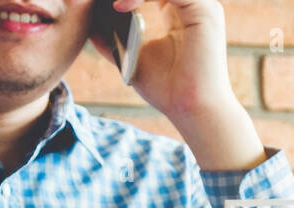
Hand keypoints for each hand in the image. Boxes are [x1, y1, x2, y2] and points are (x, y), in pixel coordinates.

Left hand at [93, 0, 230, 119]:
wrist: (191, 110)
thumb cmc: (167, 90)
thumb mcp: (132, 57)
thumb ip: (113, 38)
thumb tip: (89, 23)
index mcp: (179, 11)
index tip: (102, 1)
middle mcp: (192, 4)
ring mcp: (201, 4)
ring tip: (110, 2)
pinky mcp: (204, 10)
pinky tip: (120, 7)